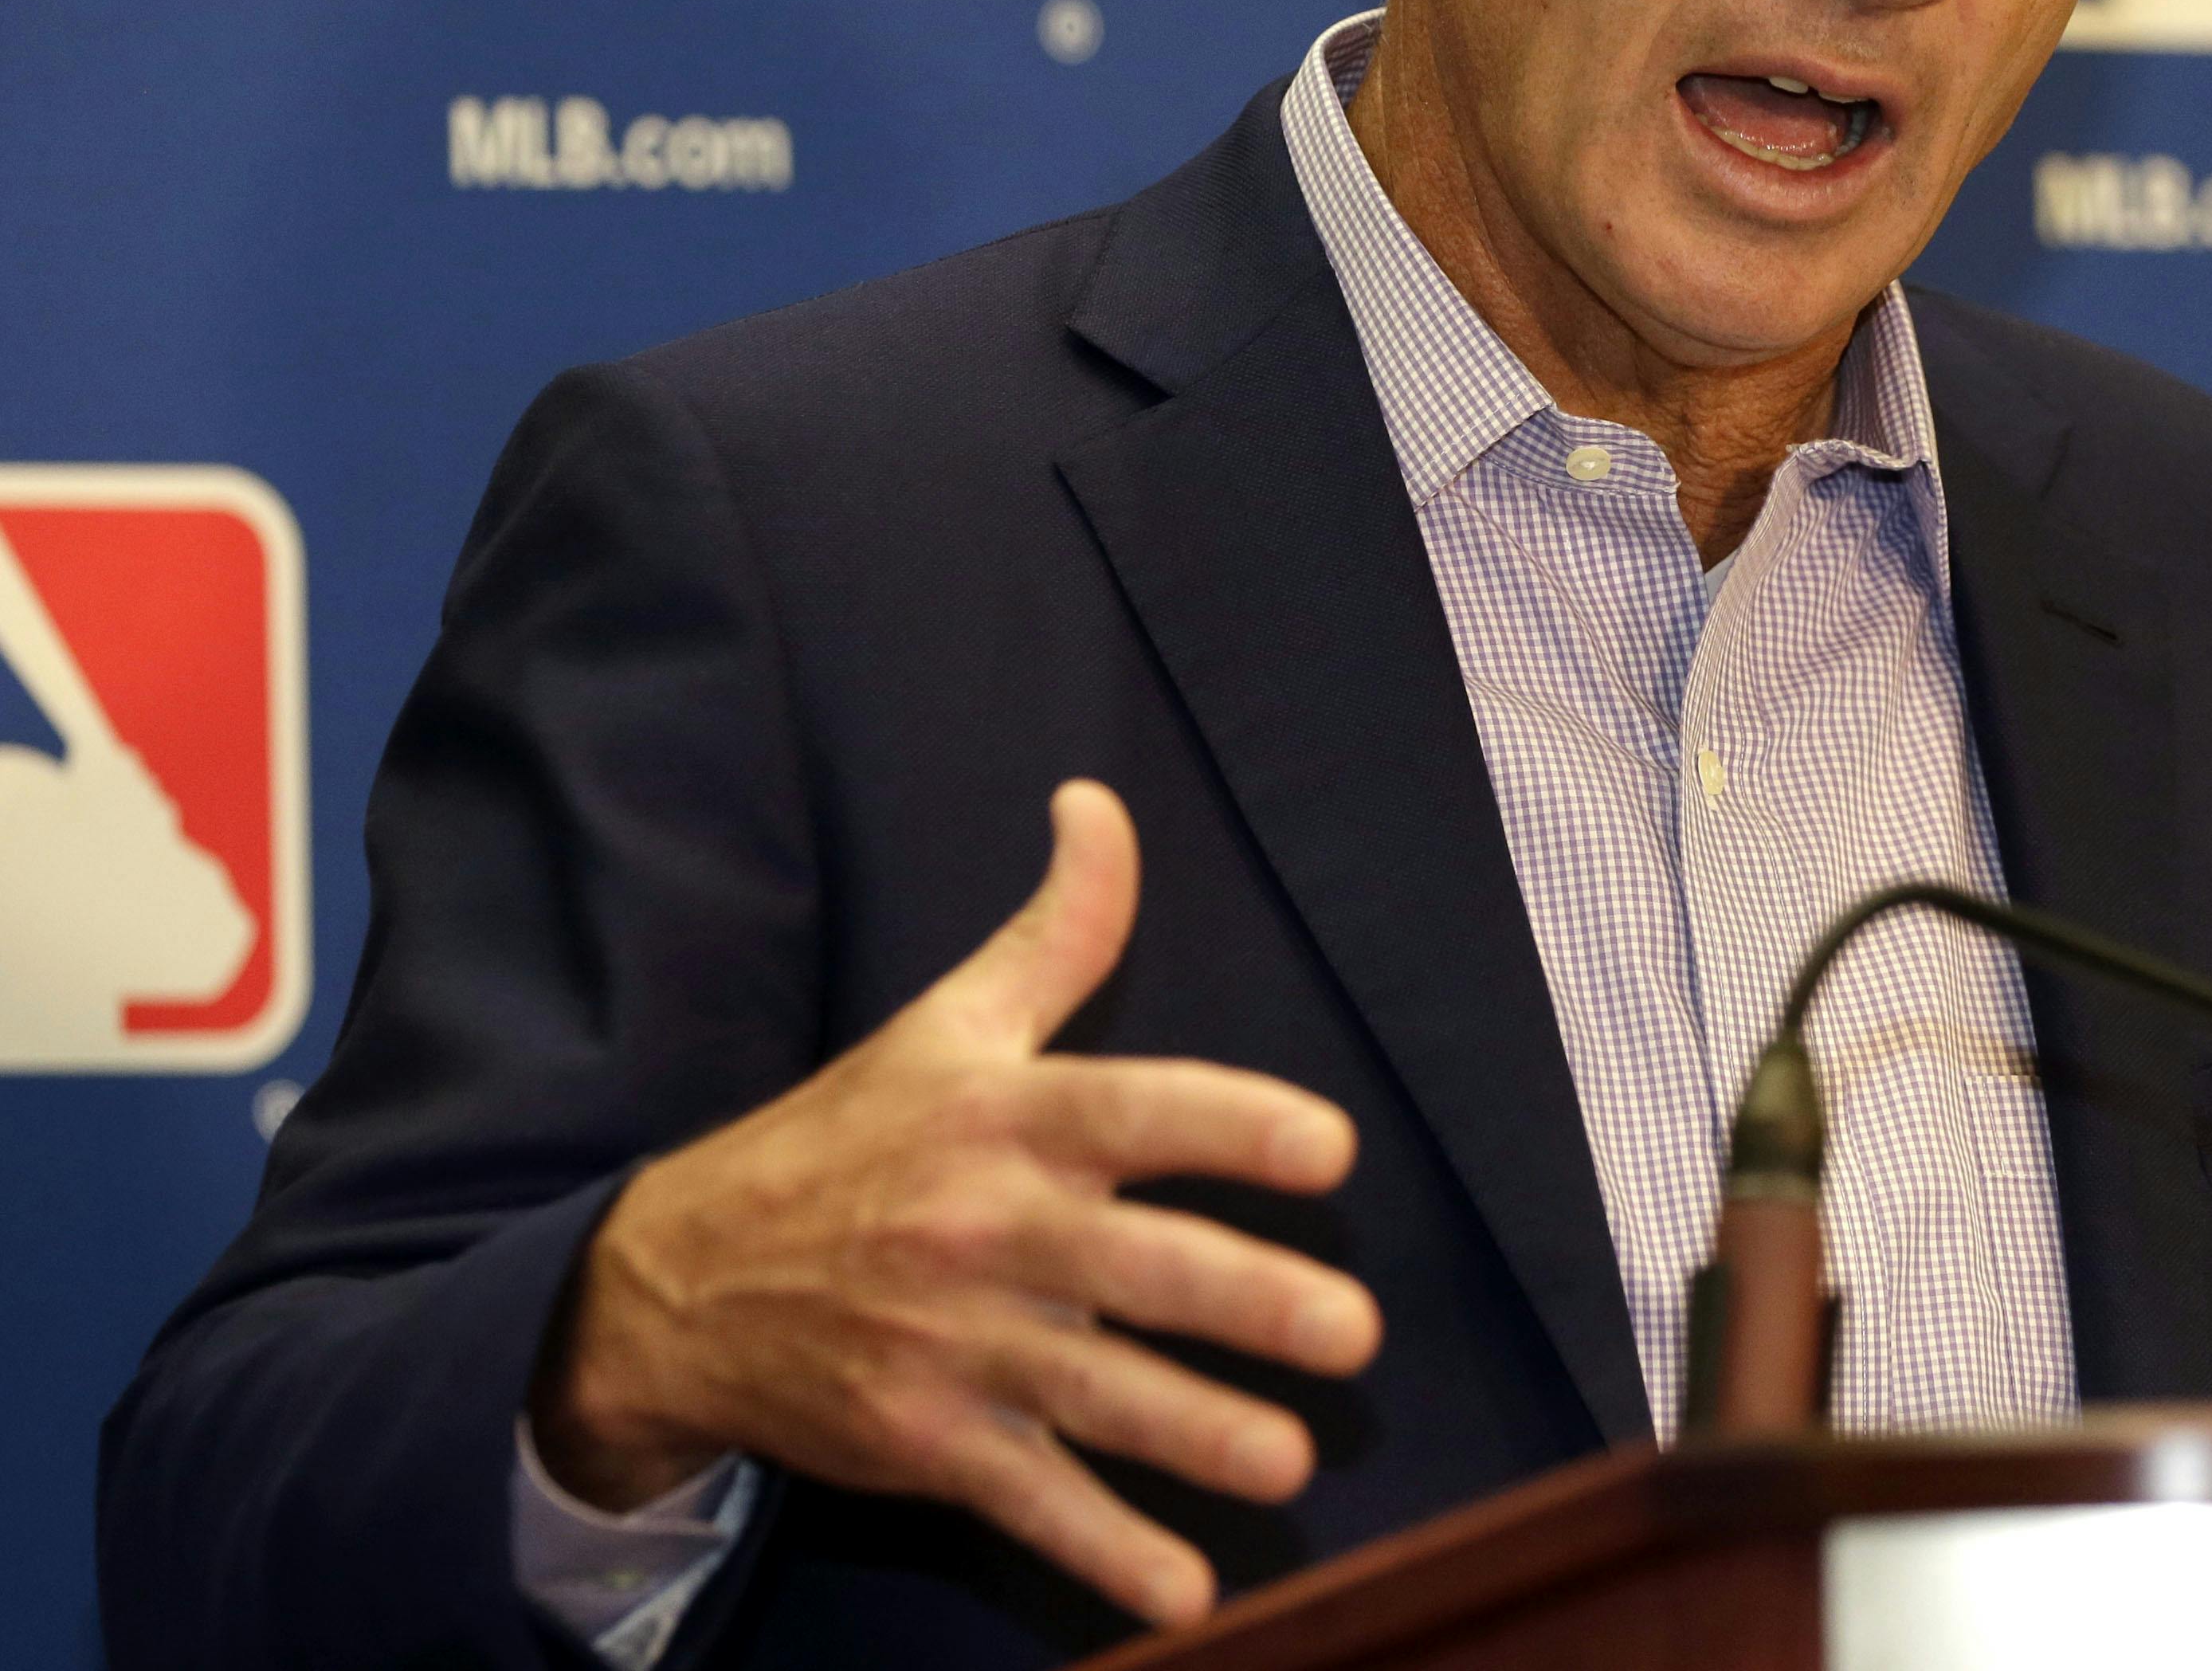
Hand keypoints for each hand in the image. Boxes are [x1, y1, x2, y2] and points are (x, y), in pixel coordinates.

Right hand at [530, 780, 1380, 1626]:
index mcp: (1002, 1116)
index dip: (1232, 1125)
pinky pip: (1028, 1500)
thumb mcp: (947, 1021)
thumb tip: (1101, 803)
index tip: (1330, 1152)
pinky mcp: (923, 1440)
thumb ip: (1057, 929)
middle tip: (1352, 1333)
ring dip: (1194, 1436)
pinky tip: (1186, 1595)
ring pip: (1091, 1394)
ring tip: (1289, 1461)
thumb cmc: (849, 1136)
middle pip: (1131, 1265)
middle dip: (1245, 1302)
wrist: (676, 1282)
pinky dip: (1103, 1553)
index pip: (1133, 1112)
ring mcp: (950, 1342)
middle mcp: (982, 1228)